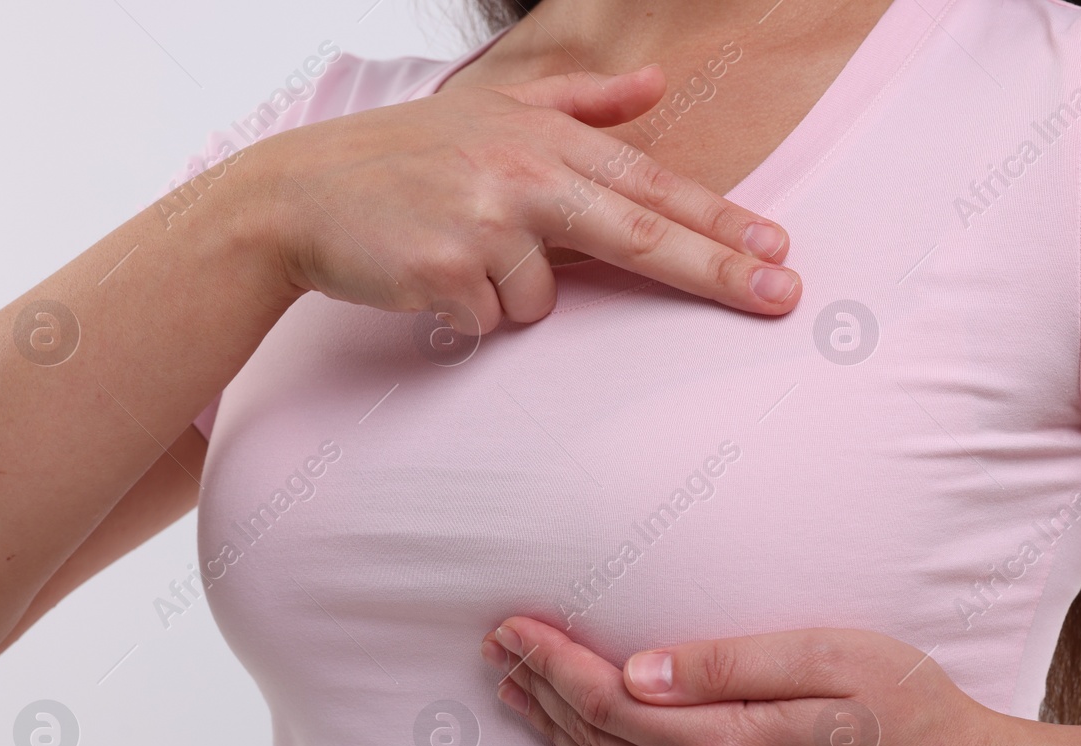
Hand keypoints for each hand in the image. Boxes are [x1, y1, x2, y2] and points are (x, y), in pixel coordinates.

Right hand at [246, 65, 799, 330]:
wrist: (297, 194)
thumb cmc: (402, 159)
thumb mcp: (493, 111)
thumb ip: (580, 101)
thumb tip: (654, 86)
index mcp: (543, 138)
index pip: (651, 186)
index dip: (720, 220)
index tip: (779, 248)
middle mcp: (523, 174)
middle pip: (642, 234)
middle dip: (720, 270)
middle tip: (784, 297)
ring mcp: (485, 223)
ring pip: (543, 302)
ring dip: (507, 294)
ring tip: (453, 255)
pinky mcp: (446, 274)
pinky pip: (490, 324)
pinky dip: (465, 315)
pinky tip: (426, 277)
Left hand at [479, 616, 1018, 745]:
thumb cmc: (908, 710)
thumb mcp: (827, 657)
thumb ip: (724, 665)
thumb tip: (634, 671)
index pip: (608, 702)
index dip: (553, 662)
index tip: (513, 626)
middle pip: (598, 743)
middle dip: (541, 691)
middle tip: (497, 649)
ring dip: (557, 738)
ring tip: (515, 697)